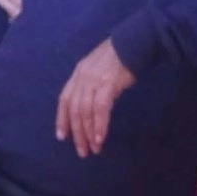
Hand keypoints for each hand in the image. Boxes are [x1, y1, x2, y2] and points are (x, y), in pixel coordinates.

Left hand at [55, 39, 136, 157]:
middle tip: (82, 151)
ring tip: (93, 148)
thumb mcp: (100, 70)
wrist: (134, 44)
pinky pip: (100, 109)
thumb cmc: (121, 58)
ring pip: (85, 112)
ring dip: (89, 132)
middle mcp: (81, 78)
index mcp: (78, 74)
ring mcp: (93, 81)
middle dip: (77, 132)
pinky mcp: (107, 85)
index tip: (62, 137)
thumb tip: (92, 105)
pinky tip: (101, 137)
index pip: (65, 100)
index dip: (62, 119)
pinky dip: (99, 124)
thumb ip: (93, 85)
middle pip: (74, 109)